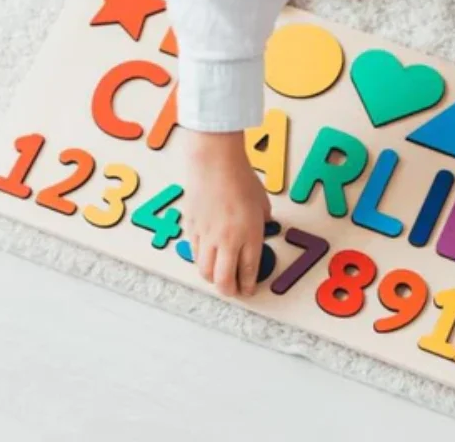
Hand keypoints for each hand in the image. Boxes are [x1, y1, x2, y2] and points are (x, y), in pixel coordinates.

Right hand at [184, 131, 271, 296]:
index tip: (249, 290)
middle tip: (233, 290)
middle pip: (224, 280)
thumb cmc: (241, 178)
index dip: (248, 285)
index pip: (249, 271)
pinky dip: (201, 261)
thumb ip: (262, 221)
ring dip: (213, 279)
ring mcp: (207, 236)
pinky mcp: (192, 228)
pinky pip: (195, 254)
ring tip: (219, 278)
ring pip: (205, 271)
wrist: (215, 163)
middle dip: (230, 290)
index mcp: (249, 235)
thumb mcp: (262, 202)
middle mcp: (227, 241)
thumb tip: (260, 229)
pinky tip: (206, 259)